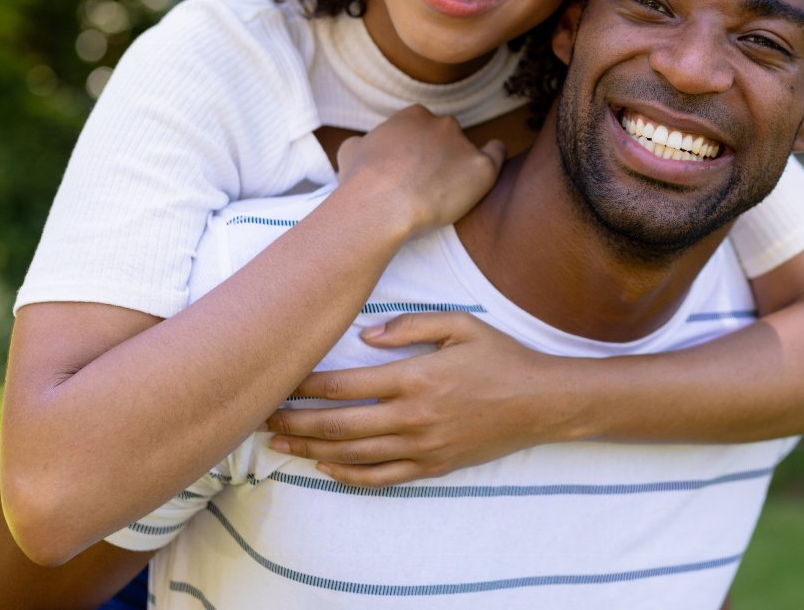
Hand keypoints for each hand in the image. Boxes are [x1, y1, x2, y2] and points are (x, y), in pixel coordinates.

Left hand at [265, 312, 569, 486]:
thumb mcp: (461, 324)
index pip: (345, 385)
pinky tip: (327, 467)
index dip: (307, 385)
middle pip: (339, 425)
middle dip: (296, 422)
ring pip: (354, 455)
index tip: (281, 380)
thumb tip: (365, 335)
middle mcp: (414, 417)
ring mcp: (422, 447)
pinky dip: (349, 475)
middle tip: (263, 418)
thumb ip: (410, 325)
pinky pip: (382, 478)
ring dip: (312, 450)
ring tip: (281, 444)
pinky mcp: (433, 466)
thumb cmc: (500, 356)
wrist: (540, 402)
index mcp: (416, 377)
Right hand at [336, 106, 504, 233]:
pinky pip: (497, 156)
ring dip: (461, 166)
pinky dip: (495, 159)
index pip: (423, 127)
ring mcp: (463, 144)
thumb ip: (363, 143)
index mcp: (413, 116)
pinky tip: (490, 166)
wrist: (380, 204)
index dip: (420, 148)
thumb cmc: (361, 181)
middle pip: (447, 137)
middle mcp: (441, 124)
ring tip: (450, 191)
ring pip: (468, 151)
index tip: (414, 167)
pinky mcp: (482, 168)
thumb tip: (362, 146)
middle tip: (429, 183)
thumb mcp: (350, 151)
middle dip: (440, 156)